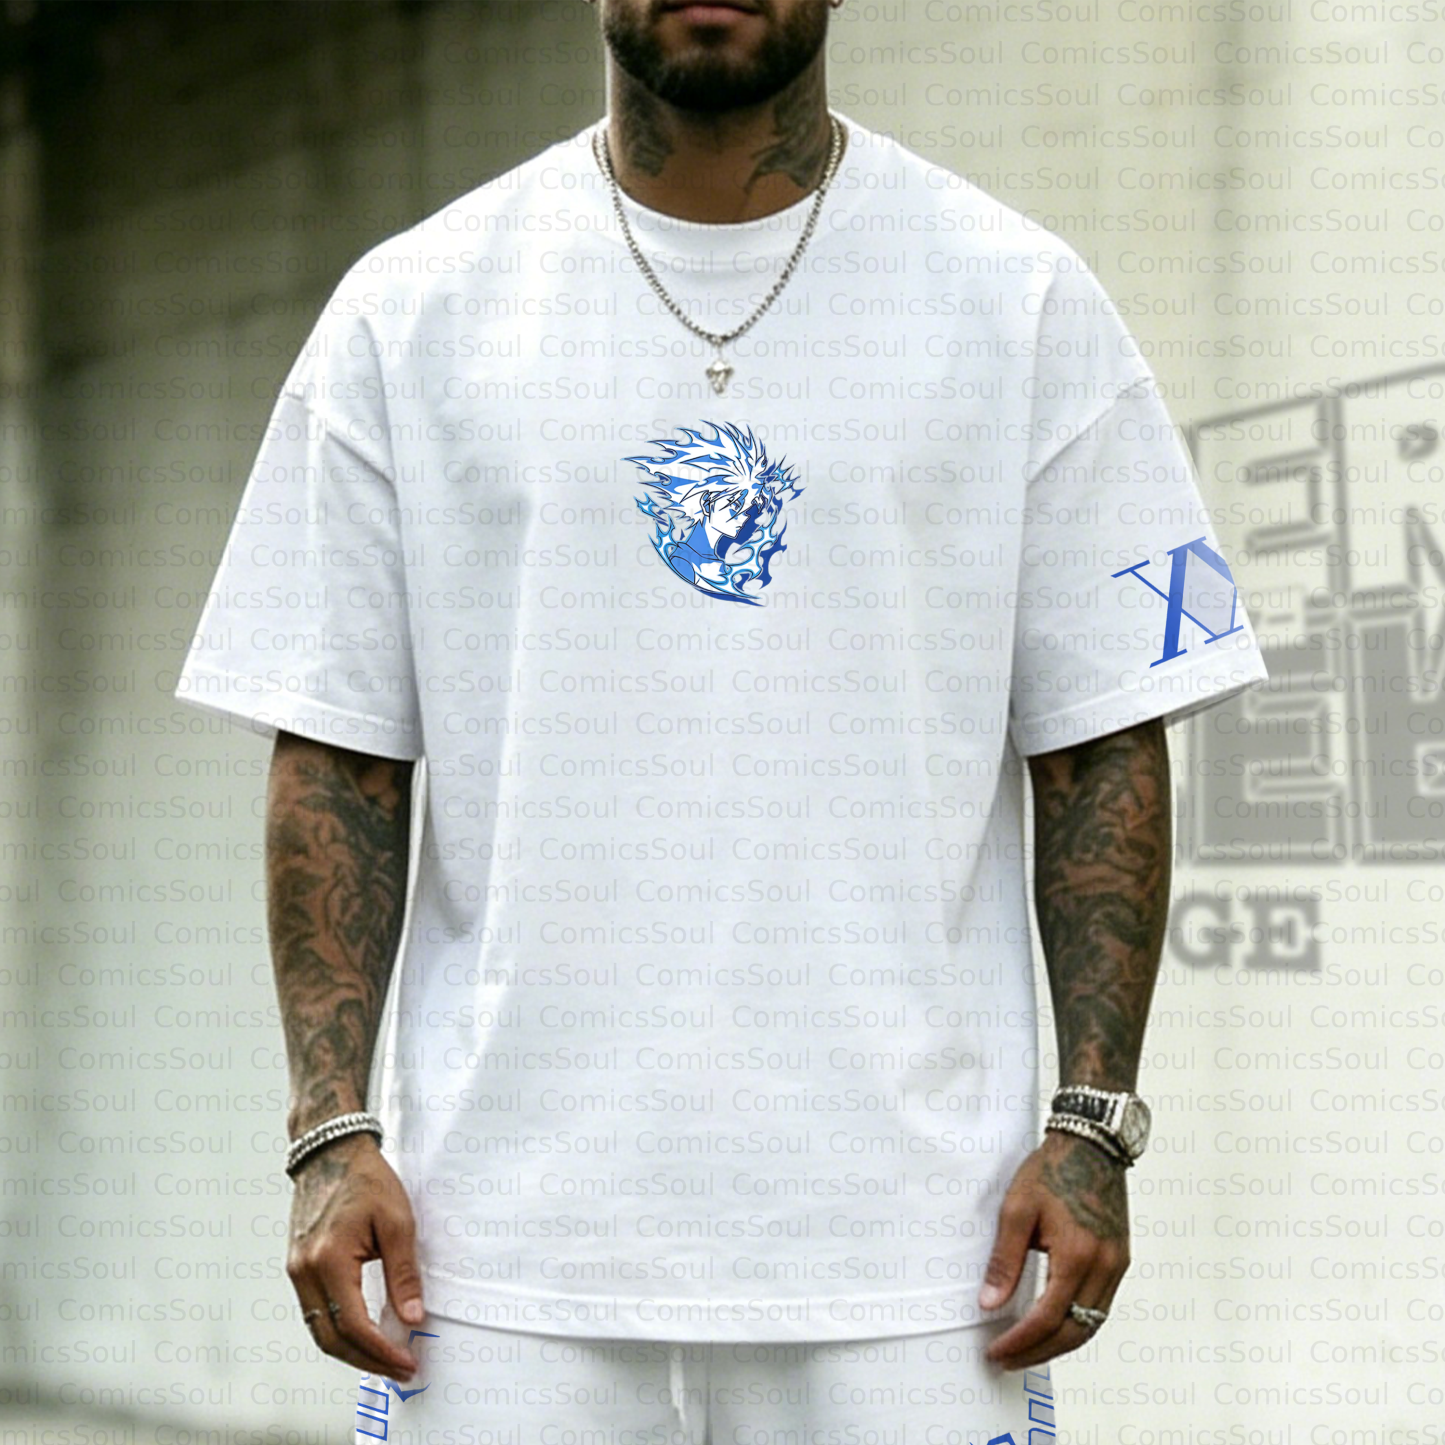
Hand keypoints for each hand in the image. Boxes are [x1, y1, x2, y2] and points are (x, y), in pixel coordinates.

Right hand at [286, 1133, 426, 1380]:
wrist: (331, 1152)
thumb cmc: (366, 1180)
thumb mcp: (397, 1221)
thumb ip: (404, 1273)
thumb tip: (412, 1318)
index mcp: (328, 1260)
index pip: (353, 1324)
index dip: (381, 1350)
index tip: (407, 1361)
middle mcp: (304, 1271)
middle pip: (330, 1338)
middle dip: (366, 1361)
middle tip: (399, 1369)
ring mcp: (296, 1271)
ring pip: (319, 1330)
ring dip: (350, 1350)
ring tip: (384, 1358)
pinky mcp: (297, 1267)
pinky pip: (314, 1312)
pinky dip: (337, 1331)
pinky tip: (363, 1333)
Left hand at [977, 1131, 1130, 1370]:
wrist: (1091, 1145)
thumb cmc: (1053, 1170)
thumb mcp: (1017, 1210)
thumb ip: (1005, 1261)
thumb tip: (991, 1303)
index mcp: (1077, 1256)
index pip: (1046, 1318)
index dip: (1020, 1341)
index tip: (997, 1351)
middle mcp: (1104, 1267)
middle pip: (1073, 1331)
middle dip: (1039, 1352)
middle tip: (1008, 1360)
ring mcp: (1116, 1265)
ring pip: (1091, 1324)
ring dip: (1060, 1343)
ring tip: (1028, 1350)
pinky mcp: (1119, 1260)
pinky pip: (1100, 1306)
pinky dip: (1077, 1323)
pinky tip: (1055, 1325)